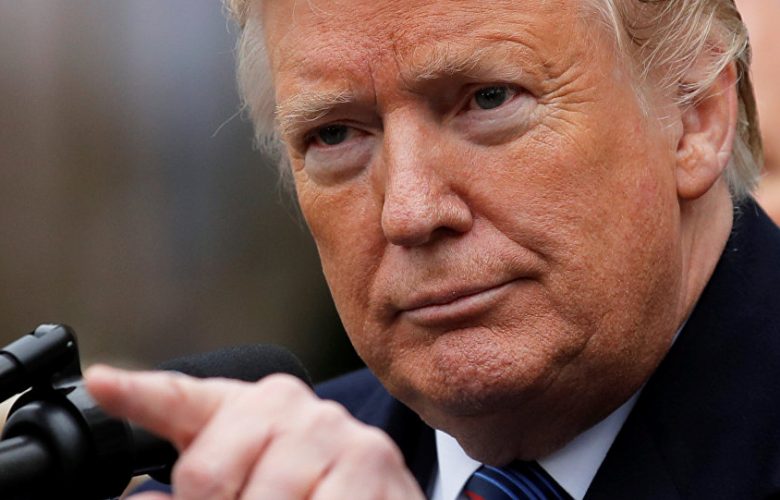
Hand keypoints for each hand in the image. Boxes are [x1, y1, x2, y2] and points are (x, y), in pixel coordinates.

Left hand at [85, 366, 424, 499]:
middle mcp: (287, 406)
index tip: (103, 381)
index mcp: (246, 406)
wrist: (377, 495)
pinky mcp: (372, 460)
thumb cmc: (304, 490)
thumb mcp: (244, 483)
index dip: (136, 393)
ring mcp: (331, 429)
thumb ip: (197, 484)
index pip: (180, 398)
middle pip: (206, 476)